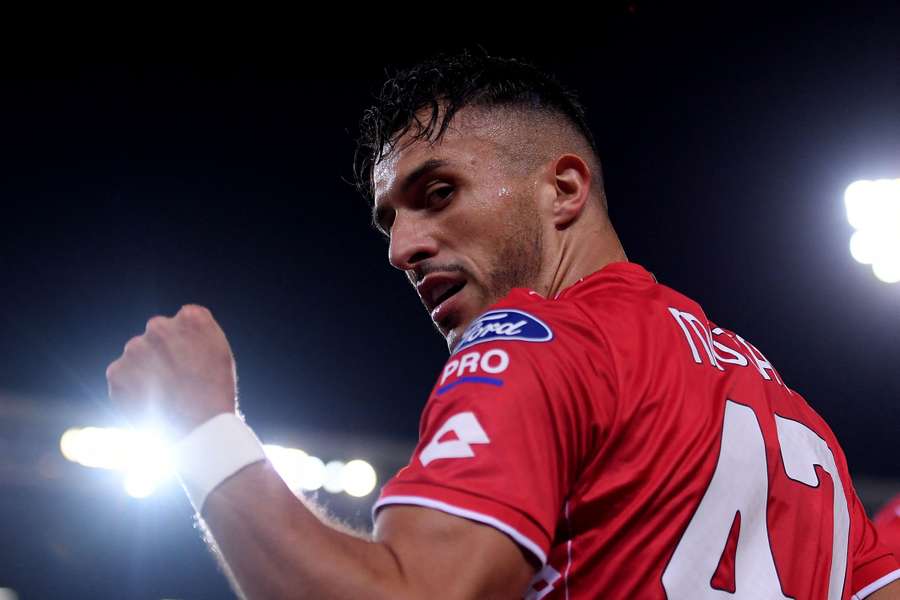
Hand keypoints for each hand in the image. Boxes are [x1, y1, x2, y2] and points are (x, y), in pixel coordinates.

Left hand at [107, 304, 237, 437]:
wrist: (199, 429)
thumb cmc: (216, 392)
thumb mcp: (220, 352)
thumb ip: (198, 334)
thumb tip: (178, 332)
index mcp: (192, 318)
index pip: (183, 321)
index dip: (188, 343)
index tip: (192, 362)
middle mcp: (159, 326)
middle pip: (157, 335)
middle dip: (162, 352)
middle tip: (176, 380)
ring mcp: (135, 348)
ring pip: (137, 355)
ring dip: (145, 369)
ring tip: (164, 395)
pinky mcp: (116, 372)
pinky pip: (122, 376)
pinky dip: (131, 388)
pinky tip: (150, 402)